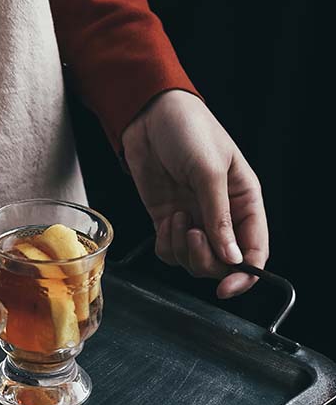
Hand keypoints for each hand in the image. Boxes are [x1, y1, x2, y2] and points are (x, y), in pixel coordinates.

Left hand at [122, 90, 268, 297]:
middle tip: (193, 235)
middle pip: (223, 264)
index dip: (244, 274)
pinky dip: (166, 244)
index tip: (226, 287)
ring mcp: (195, 220)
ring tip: (178, 218)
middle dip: (205, 259)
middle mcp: (223, 215)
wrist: (149, 117)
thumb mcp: (209, 170)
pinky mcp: (170, 221)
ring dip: (183, 249)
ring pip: (194, 261)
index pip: (255, 251)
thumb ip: (220, 216)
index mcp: (245, 201)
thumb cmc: (188, 130)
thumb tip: (232, 258)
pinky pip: (170, 252)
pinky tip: (166, 219)